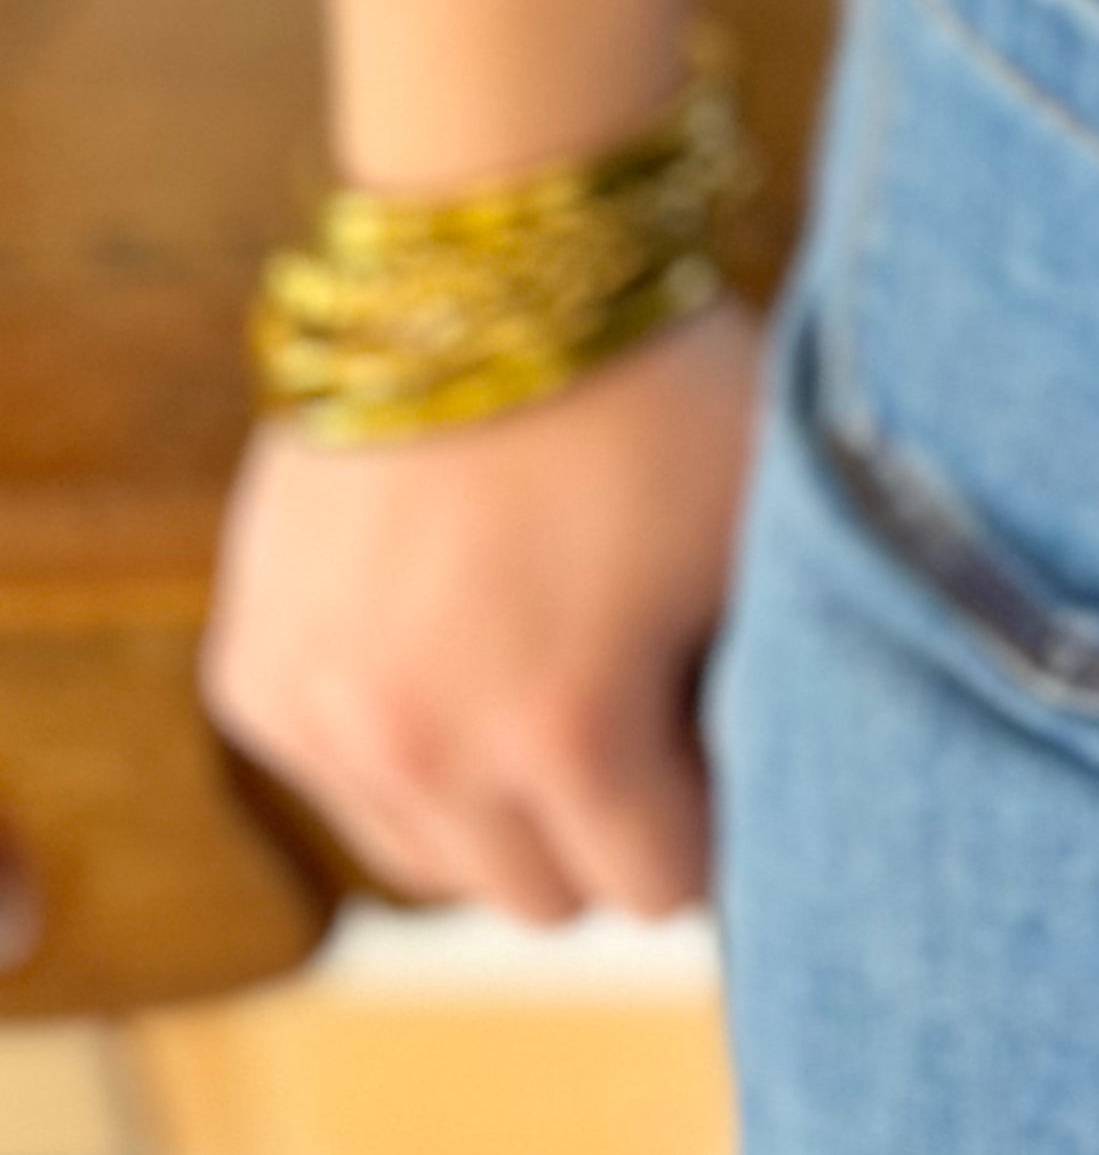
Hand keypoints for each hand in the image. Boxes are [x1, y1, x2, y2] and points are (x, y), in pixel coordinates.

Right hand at [204, 294, 764, 922]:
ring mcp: (324, 717)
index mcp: (567, 728)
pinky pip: (341, 782)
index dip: (712, 825)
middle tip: (644, 723)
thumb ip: (765, 699)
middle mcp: (426, 750)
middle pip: (540, 897)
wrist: (486, 257)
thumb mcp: (756, 546)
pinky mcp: (255, 676)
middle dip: (606, 830)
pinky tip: (452, 644)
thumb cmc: (656, 391)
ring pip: (431, 862)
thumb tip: (787, 802)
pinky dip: (398, 745)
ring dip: (495, 809)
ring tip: (548, 682)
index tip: (725, 759)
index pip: (659, 886)